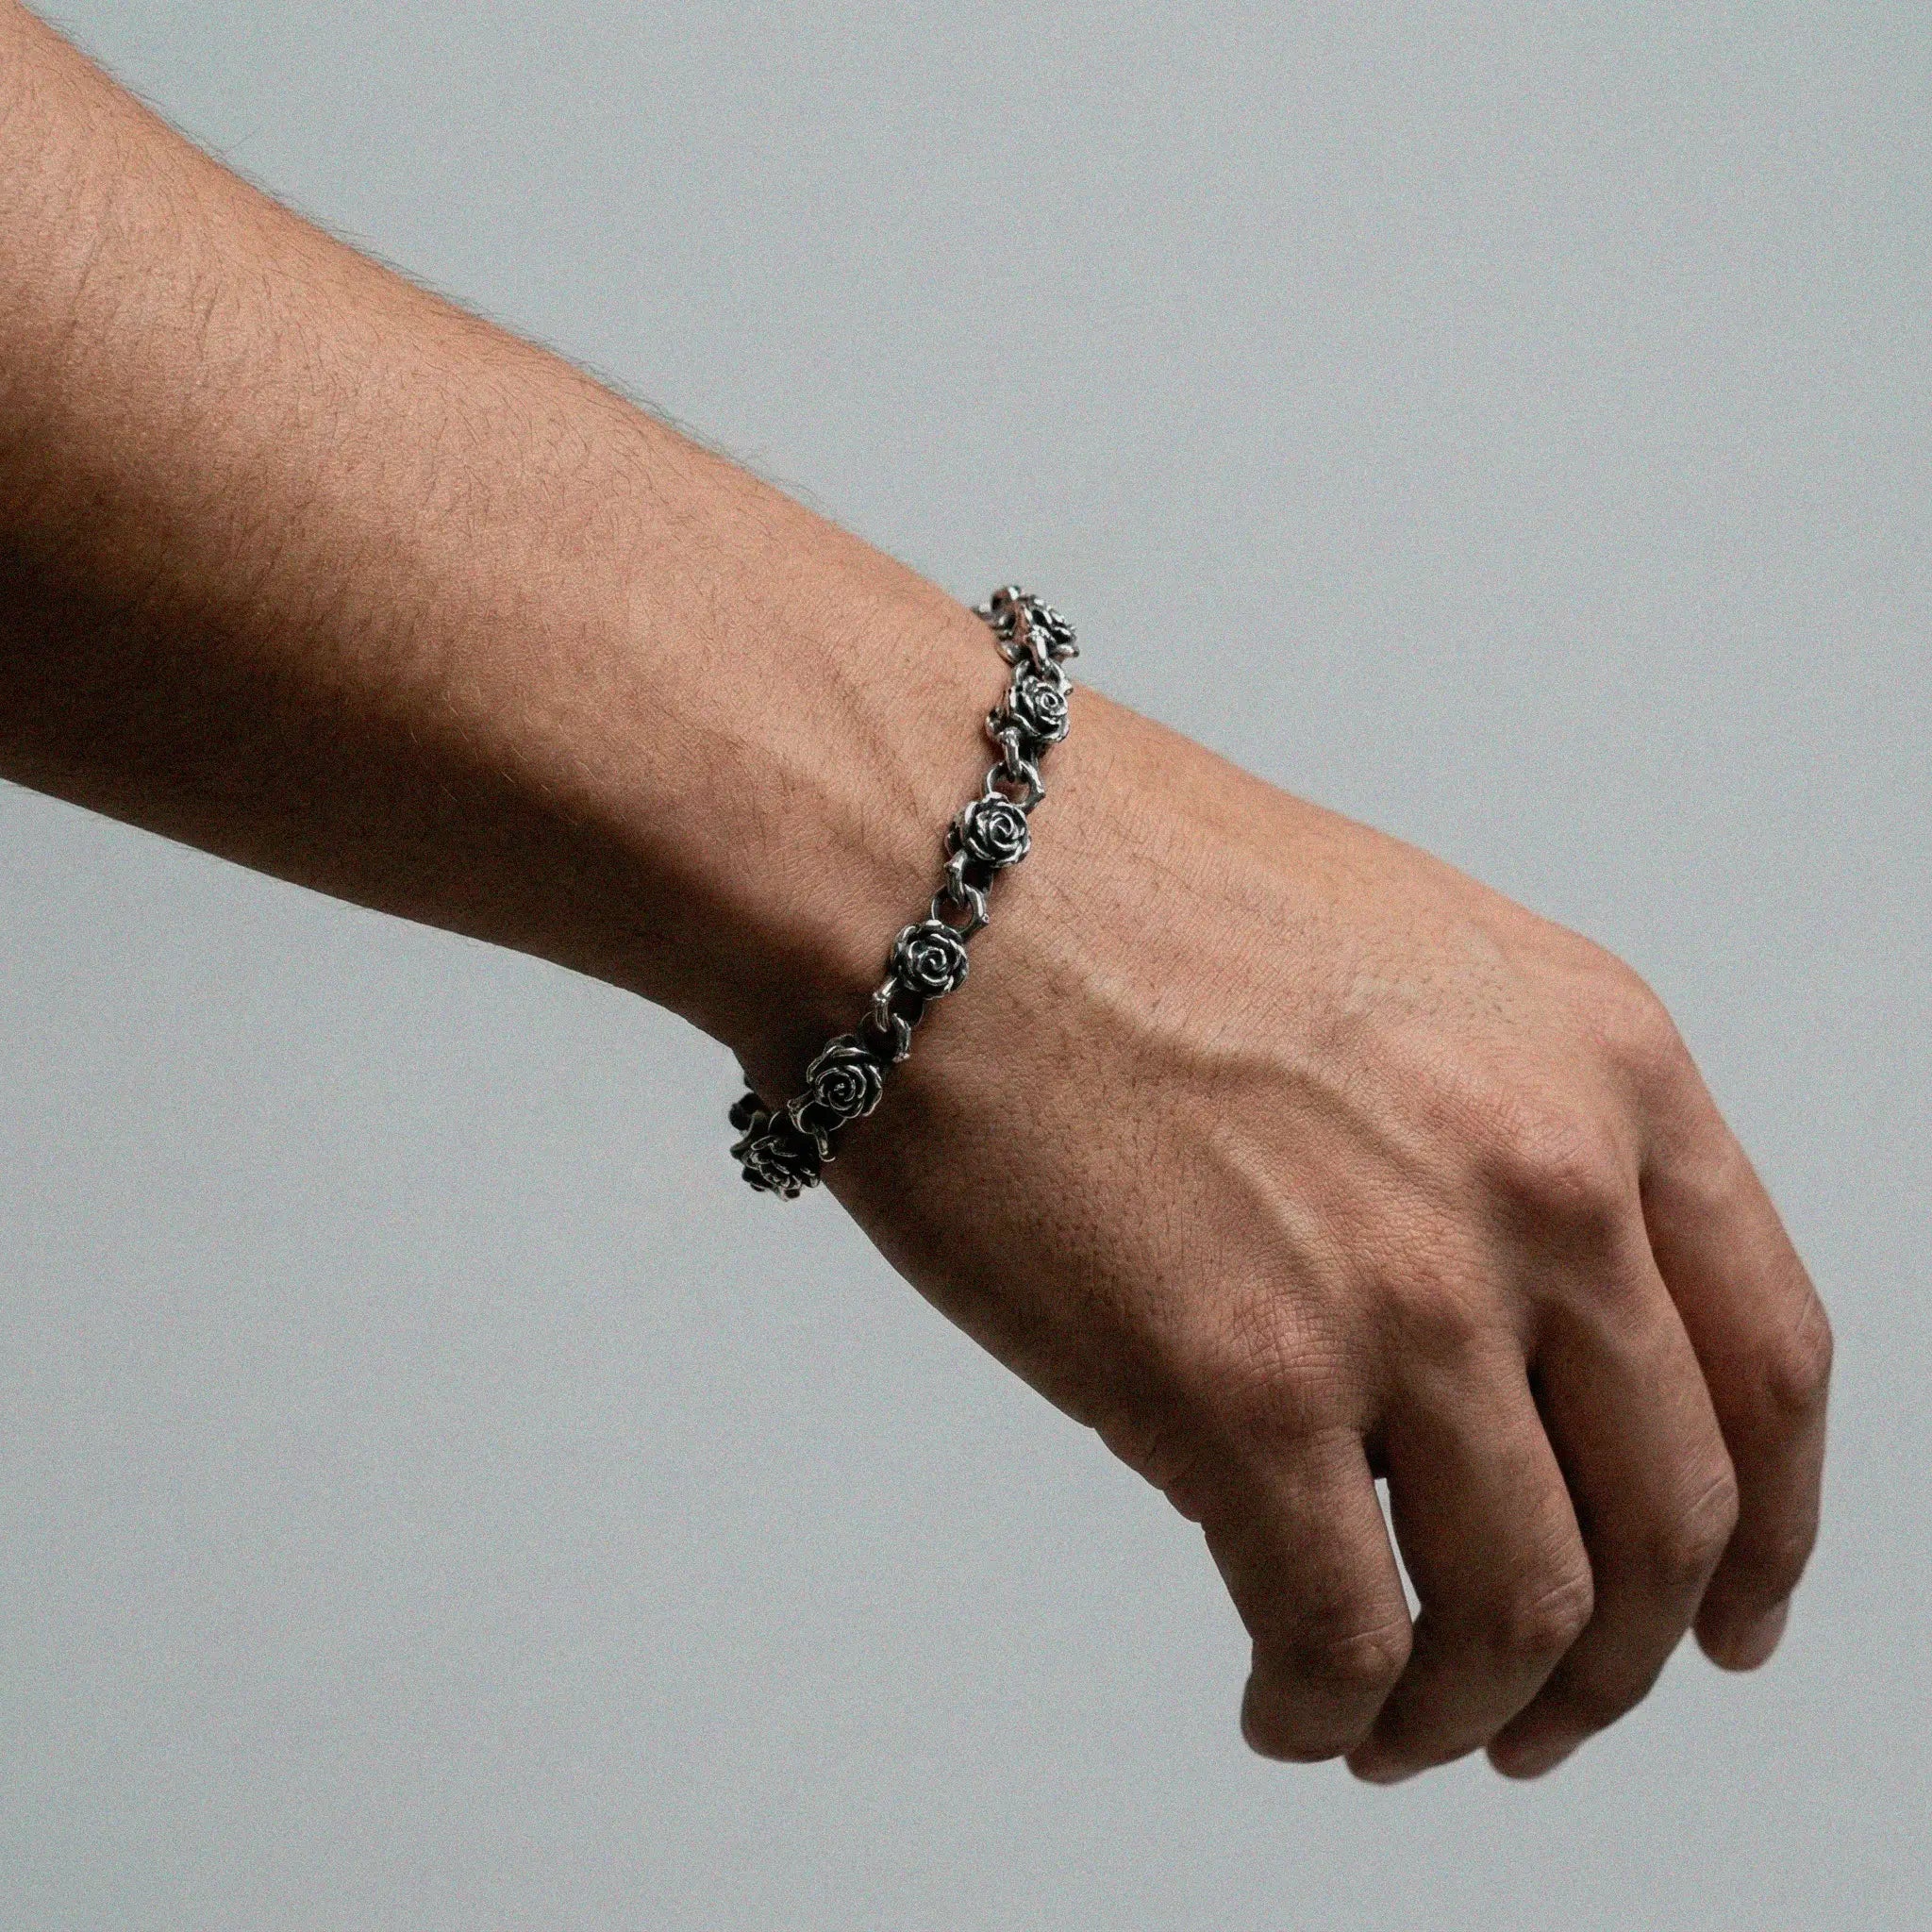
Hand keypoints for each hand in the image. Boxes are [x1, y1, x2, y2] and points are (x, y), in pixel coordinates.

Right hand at [820, 688, 1830, 1780]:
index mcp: (1603, 1064)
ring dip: (1477, 1713)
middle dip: (1620, 1661)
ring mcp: (1405, 1293)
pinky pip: (1347, 1637)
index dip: (1765, 1529)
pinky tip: (1285, 1708)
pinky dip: (1333, 1713)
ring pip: (1529, 1613)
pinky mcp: (1242, 1390)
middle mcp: (1544, 1184)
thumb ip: (1492, 1145)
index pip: (1769, 1359)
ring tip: (1399, 1729)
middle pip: (1672, 1520)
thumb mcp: (1401, 970)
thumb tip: (1468, 1351)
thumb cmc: (1114, 889)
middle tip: (1546, 1712)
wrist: (928, 861)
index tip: (1727, 1611)